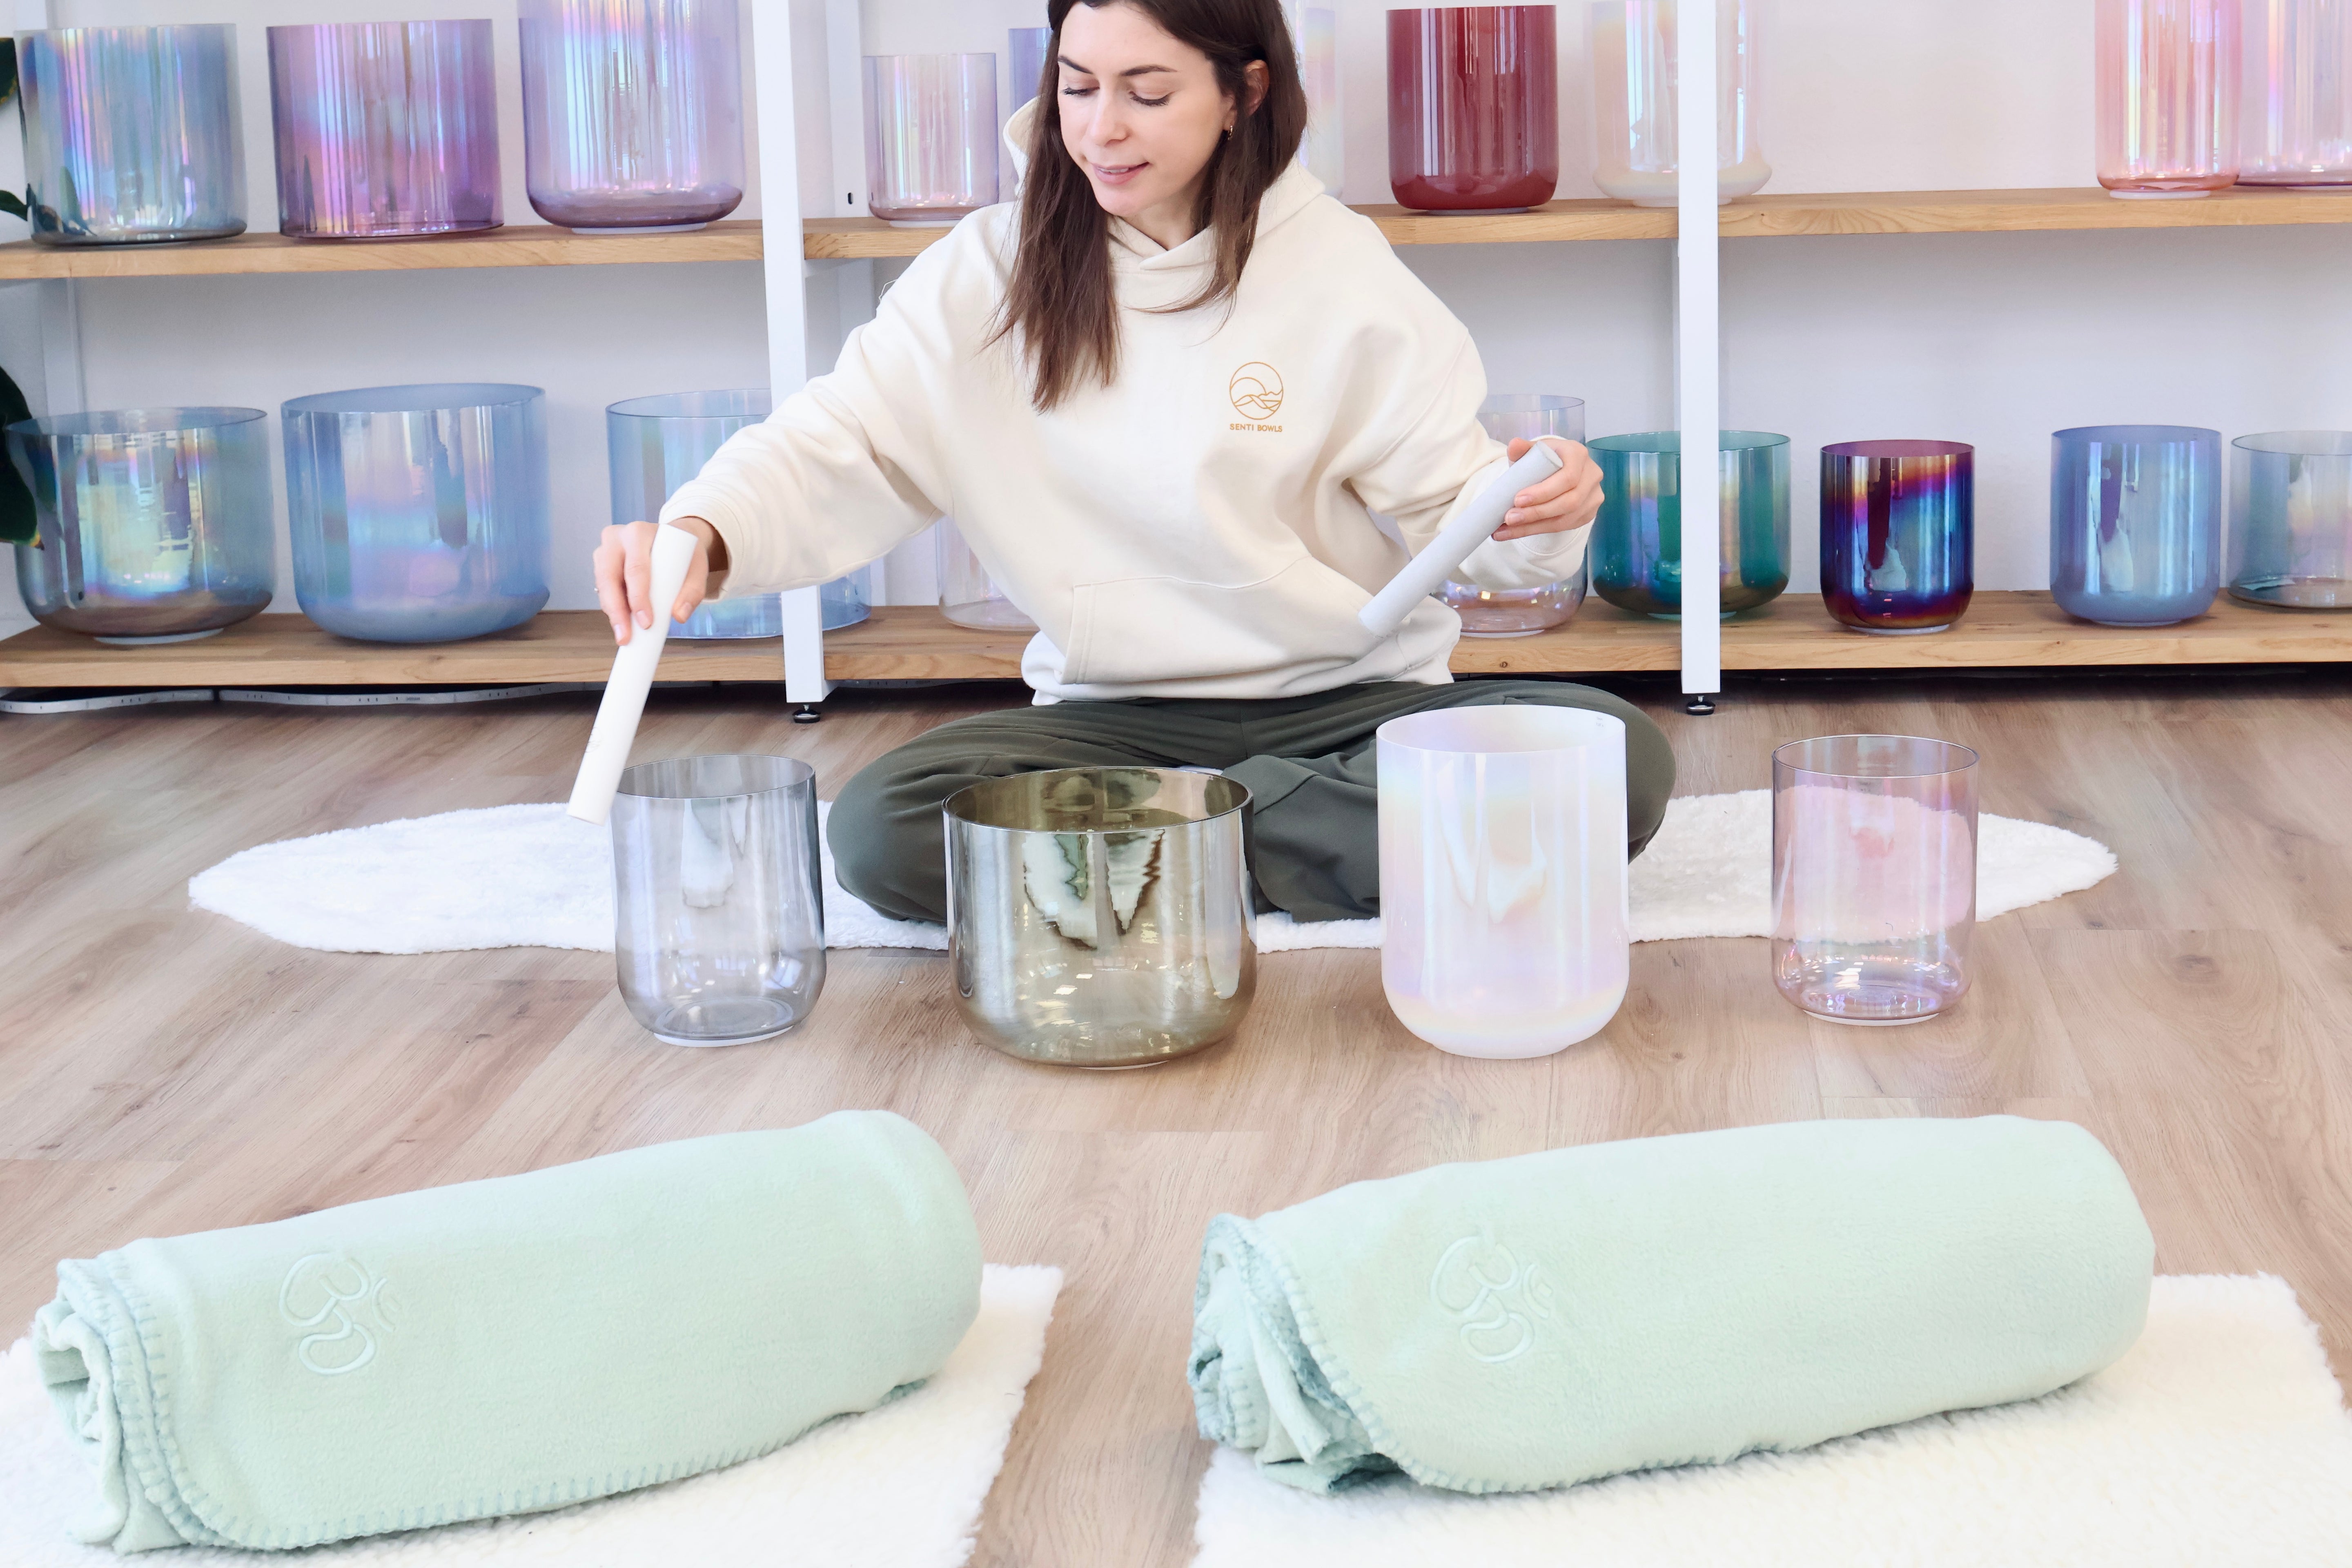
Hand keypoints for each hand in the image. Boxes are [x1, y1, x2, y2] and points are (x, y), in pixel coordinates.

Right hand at [593, 517, 722, 643]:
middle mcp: (616, 539)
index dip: (638, 598)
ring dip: (612, 612)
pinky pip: (602, 590)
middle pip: (609, 577)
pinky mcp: (601, 565)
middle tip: (626, 636)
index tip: (646, 622)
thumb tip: (679, 615)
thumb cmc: (682, 553)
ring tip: (624, 635)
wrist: (672, 541)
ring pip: (601, 585)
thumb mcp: (696, 568)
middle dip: (617, 610)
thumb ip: (692, 591)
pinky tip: (622, 623)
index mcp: (638, 533)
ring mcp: (604, 551)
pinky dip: (612, 608)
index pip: (635, 568)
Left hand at [1492, 436, 1602, 541]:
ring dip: (1533, 526)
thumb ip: (1522, 448)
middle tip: (1509, 518)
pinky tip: (1516, 532)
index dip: (1544, 492)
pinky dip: (1538, 530)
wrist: (1556, 470)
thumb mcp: (1533, 452)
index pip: (1568, 477)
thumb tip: (1513, 445)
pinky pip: (1564, 527)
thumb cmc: (1544, 460)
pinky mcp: (1589, 512)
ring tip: (1506, 529)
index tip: (1517, 499)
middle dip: (1536, 513)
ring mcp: (1594, 495)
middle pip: (1569, 502)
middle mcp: (1592, 474)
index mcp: (1578, 454)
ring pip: (1566, 519)